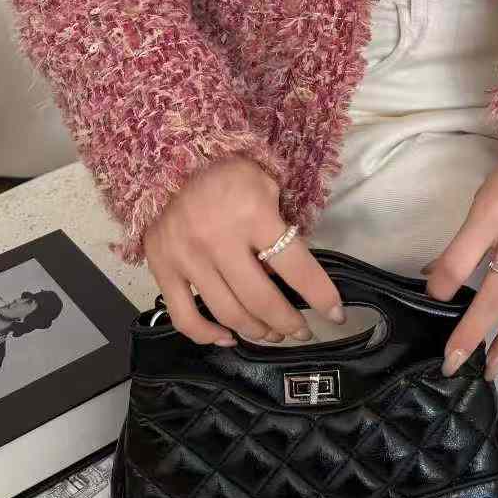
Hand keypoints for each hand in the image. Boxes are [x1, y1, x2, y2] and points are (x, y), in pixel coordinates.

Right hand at [143, 153, 345, 347]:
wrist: (168, 159)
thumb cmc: (227, 173)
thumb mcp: (265, 185)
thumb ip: (278, 225)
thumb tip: (286, 274)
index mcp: (253, 216)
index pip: (296, 266)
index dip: (320, 295)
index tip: (336, 314)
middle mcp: (219, 241)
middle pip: (261, 300)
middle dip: (289, 323)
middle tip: (301, 331)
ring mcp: (187, 258)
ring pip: (228, 313)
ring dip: (257, 331)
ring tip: (272, 334)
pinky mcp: (161, 269)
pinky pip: (185, 317)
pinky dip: (208, 335)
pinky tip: (228, 337)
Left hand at [424, 108, 497, 379]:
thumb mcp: (486, 195)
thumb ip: (466, 238)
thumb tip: (435, 275)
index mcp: (493, 214)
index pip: (458, 262)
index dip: (440, 288)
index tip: (433, 299)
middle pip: (494, 299)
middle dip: (470, 337)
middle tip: (453, 364)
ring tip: (493, 365)